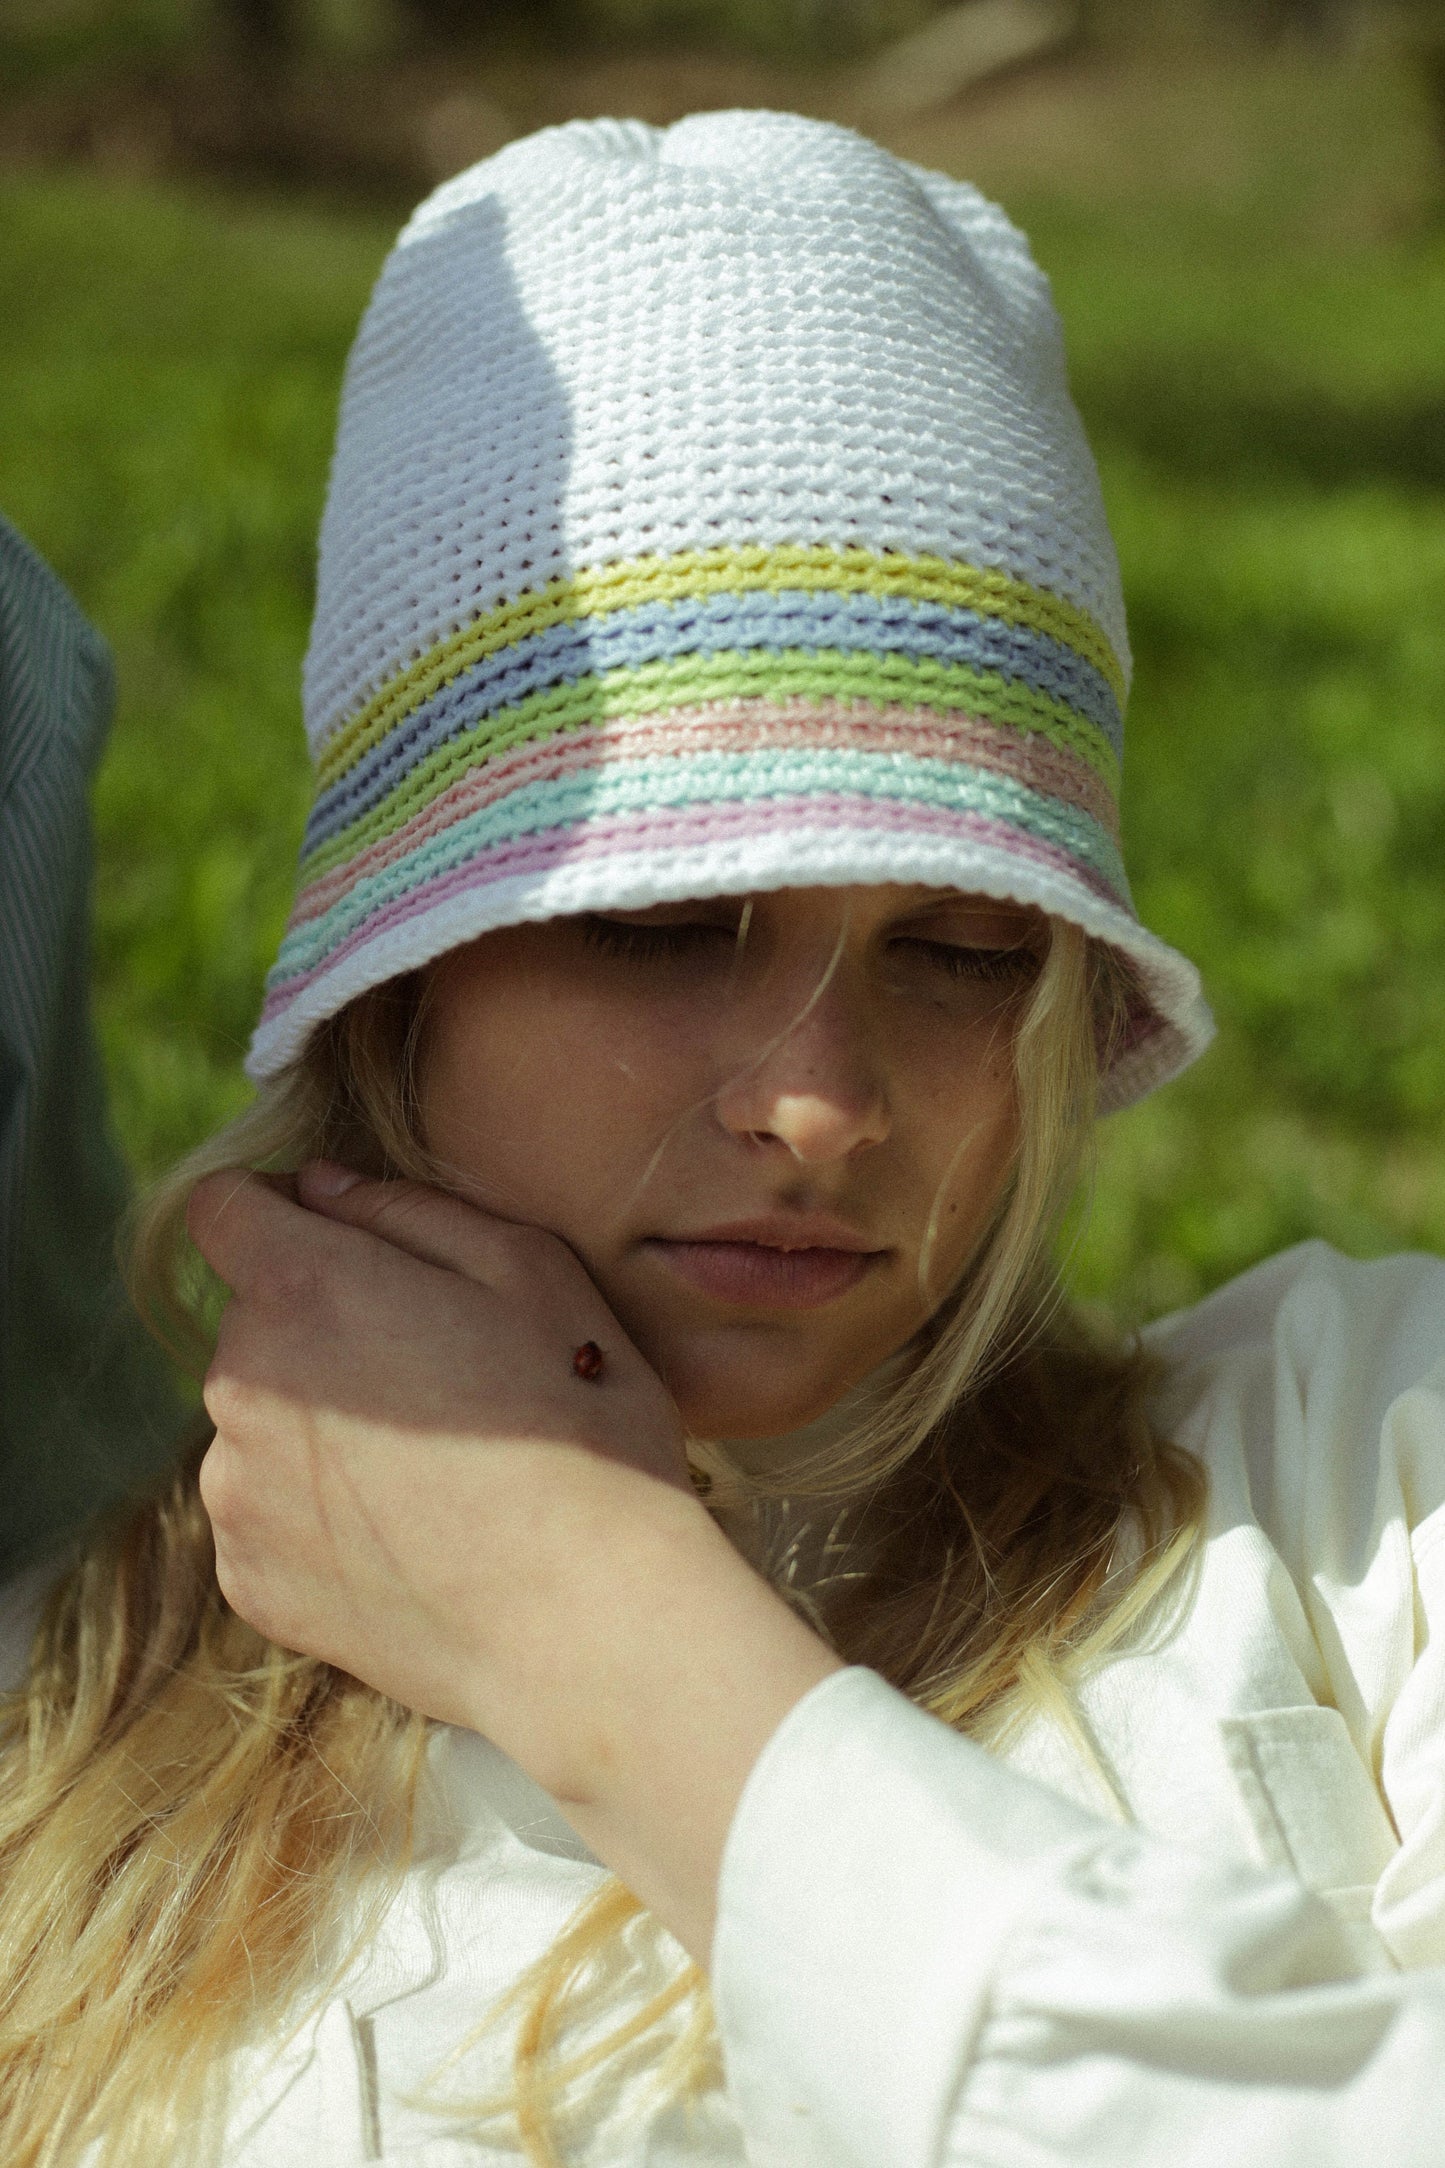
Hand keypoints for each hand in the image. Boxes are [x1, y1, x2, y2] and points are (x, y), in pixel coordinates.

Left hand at [190, 1164, 693, 1762]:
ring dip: (324, 1424)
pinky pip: (269, 1514)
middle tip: (443, 1373)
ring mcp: (235, 1491)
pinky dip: (324, 1514)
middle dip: (326, 1324)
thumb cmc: (580, 1428)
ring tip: (436, 1471)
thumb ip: (406, 1210)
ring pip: (263, 1420)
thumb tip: (316, 1185)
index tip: (346, 1242)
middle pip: (256, 1320)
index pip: (222, 1208)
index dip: (279, 1209)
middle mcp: (241, 1384)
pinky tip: (414, 1536)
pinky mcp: (247, 1579)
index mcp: (304, 1288)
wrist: (584, 1619)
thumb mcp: (530, 1271)